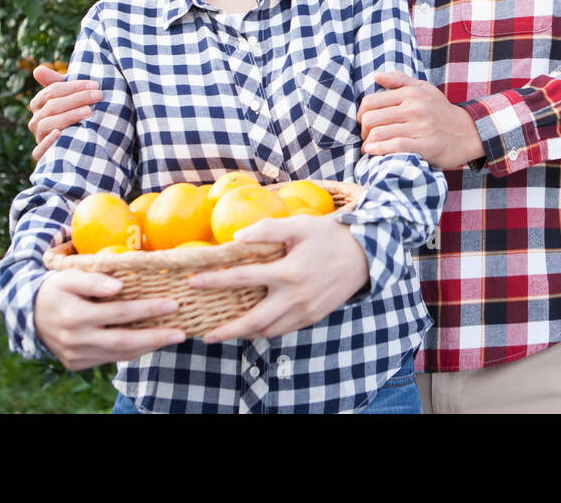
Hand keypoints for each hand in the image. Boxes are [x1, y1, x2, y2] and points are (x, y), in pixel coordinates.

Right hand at [27, 64, 101, 162]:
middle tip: (98, 95)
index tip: (95, 85)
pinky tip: (59, 134)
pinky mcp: (43, 156)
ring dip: (68, 116)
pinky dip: (48, 142)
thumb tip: (37, 69)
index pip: (52, 91)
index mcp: (40, 104)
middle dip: (76, 99)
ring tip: (89, 112)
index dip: (73, 86)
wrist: (85, 147)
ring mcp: (39, 138)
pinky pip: (39, 151)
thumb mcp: (73, 98)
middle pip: (52, 106)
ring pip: (48, 124)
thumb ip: (60, 83)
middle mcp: (36, 121)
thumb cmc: (79, 115)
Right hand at [33, 269, 183, 370]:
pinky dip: (132, 352)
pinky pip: (110, 359)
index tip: (173, 303)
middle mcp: (75, 339)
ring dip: (147, 347)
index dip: (146, 309)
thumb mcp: (69, 276)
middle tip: (181, 332)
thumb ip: (93, 280)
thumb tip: (118, 286)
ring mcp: (76, 355)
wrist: (30, 313)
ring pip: (118, 354)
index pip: (118, 312)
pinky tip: (150, 343)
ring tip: (173, 338)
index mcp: (73, 315)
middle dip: (154, 336)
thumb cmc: (57, 288)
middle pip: (121, 339)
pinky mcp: (77, 363)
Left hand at [188, 216, 368, 342]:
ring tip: (225, 334)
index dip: (215, 281)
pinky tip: (254, 328)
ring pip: (269, 331)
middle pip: (253, 321)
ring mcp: (305, 311)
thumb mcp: (300, 225)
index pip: (243, 278)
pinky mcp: (313, 317)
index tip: (194, 283)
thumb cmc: (330, 236)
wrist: (366, 256)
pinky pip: (284, 330)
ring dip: (244, 335)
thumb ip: (267, 229)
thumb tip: (236, 238)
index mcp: (288, 272)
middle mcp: (295, 297)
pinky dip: (265, 332)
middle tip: (205, 335)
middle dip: (227, 330)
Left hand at [357, 71, 484, 168]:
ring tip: (369, 147)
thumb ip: (399, 80)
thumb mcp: (423, 88)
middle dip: (363, 130)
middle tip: (366, 136)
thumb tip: (376, 76)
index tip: (364, 122)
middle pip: (371, 118)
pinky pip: (395, 147)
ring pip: (380, 134)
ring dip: (368, 143)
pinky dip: (379, 150)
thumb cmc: (440, 110)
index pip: (371, 101)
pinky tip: (373, 152)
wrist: (468, 132)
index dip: (361, 114)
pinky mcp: (426, 146)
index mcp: (411, 93)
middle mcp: (415, 108)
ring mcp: (421, 128)